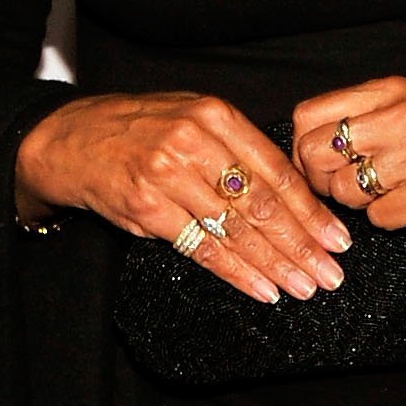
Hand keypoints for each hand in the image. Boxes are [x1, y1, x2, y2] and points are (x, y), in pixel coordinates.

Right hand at [17, 92, 349, 302]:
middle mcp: (194, 142)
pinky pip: (202, 248)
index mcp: (216, 116)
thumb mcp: (192, 120)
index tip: (337, 238)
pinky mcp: (145, 207)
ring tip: (304, 287)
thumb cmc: (137, 131)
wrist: (68, 140)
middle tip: (330, 273)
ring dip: (276, 265)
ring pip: (236, 230)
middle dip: (302, 245)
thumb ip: (238, 149)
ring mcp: (168, 175)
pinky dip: (237, 273)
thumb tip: (294, 194)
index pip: (277, 171)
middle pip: (263, 204)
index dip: (311, 210)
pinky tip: (262, 289)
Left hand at [291, 77, 405, 229]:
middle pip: (316, 156)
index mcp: (392, 92)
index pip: (309, 117)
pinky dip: (389, 221)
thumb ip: (368, 117)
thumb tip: (307, 144)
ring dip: (359, 204)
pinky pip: (380, 219)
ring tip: (391, 196)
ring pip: (345, 191)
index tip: (319, 167)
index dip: (301, 150)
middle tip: (347, 190)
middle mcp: (403, 117)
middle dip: (322, 182)